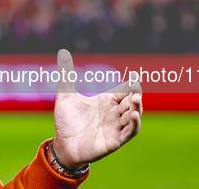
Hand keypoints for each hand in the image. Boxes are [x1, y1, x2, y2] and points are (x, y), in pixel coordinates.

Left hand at [52, 49, 141, 170]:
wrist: (62, 145)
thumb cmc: (66, 122)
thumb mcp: (65, 96)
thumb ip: (66, 76)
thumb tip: (63, 54)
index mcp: (106, 101)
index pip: (123, 90)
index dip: (130, 85)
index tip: (134, 76)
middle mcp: (113, 113)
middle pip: (131, 101)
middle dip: (135, 94)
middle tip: (135, 87)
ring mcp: (115, 127)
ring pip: (133, 115)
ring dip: (136, 107)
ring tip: (135, 98)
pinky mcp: (115, 140)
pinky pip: (130, 132)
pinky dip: (134, 124)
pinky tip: (133, 115)